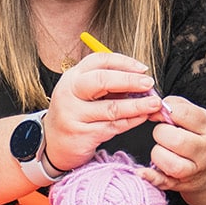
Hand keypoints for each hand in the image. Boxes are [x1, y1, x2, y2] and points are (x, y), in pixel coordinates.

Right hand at [42, 51, 162, 170]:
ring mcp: (73, 114)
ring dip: (137, 105)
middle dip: (130, 81)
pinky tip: (142, 117)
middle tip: (149, 83)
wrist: (51, 143)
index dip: (123, 62)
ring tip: (154, 103)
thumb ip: (107, 85)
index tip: (142, 68)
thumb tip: (140, 81)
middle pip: (102, 80)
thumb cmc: (73, 114)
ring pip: (111, 108)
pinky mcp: (81, 134)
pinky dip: (131, 121)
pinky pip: (112, 126)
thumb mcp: (82, 93)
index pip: (99, 61)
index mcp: (72, 77)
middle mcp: (69, 93)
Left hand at [140, 94, 205, 204]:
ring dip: (158, 154)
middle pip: (175, 140)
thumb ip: (177, 106)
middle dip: (160, 134)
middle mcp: (203, 149)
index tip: (160, 113)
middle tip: (163, 135)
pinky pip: (163, 182)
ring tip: (163, 150)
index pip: (183, 114)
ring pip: (169, 162)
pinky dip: (151, 177)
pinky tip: (142, 171)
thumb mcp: (197, 116)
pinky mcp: (181, 184)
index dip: (165, 111)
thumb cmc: (201, 137)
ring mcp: (194, 169)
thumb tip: (155, 107)